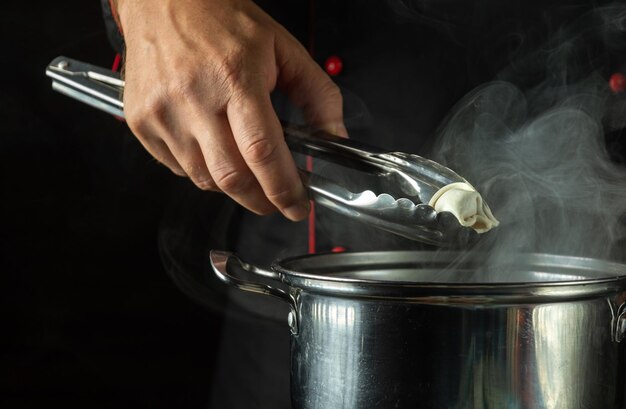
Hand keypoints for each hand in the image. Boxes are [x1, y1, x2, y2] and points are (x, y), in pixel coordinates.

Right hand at [114, 0, 345, 220]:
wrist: (161, 0)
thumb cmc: (222, 20)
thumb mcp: (283, 47)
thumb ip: (318, 94)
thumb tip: (335, 138)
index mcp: (235, 76)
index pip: (263, 151)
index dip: (284, 188)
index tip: (298, 204)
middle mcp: (194, 97)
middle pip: (232, 177)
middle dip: (262, 201)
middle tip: (278, 201)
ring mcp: (162, 113)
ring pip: (204, 179)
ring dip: (233, 186)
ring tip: (248, 169)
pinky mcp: (141, 122)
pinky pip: (178, 169)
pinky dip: (203, 172)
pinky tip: (215, 151)